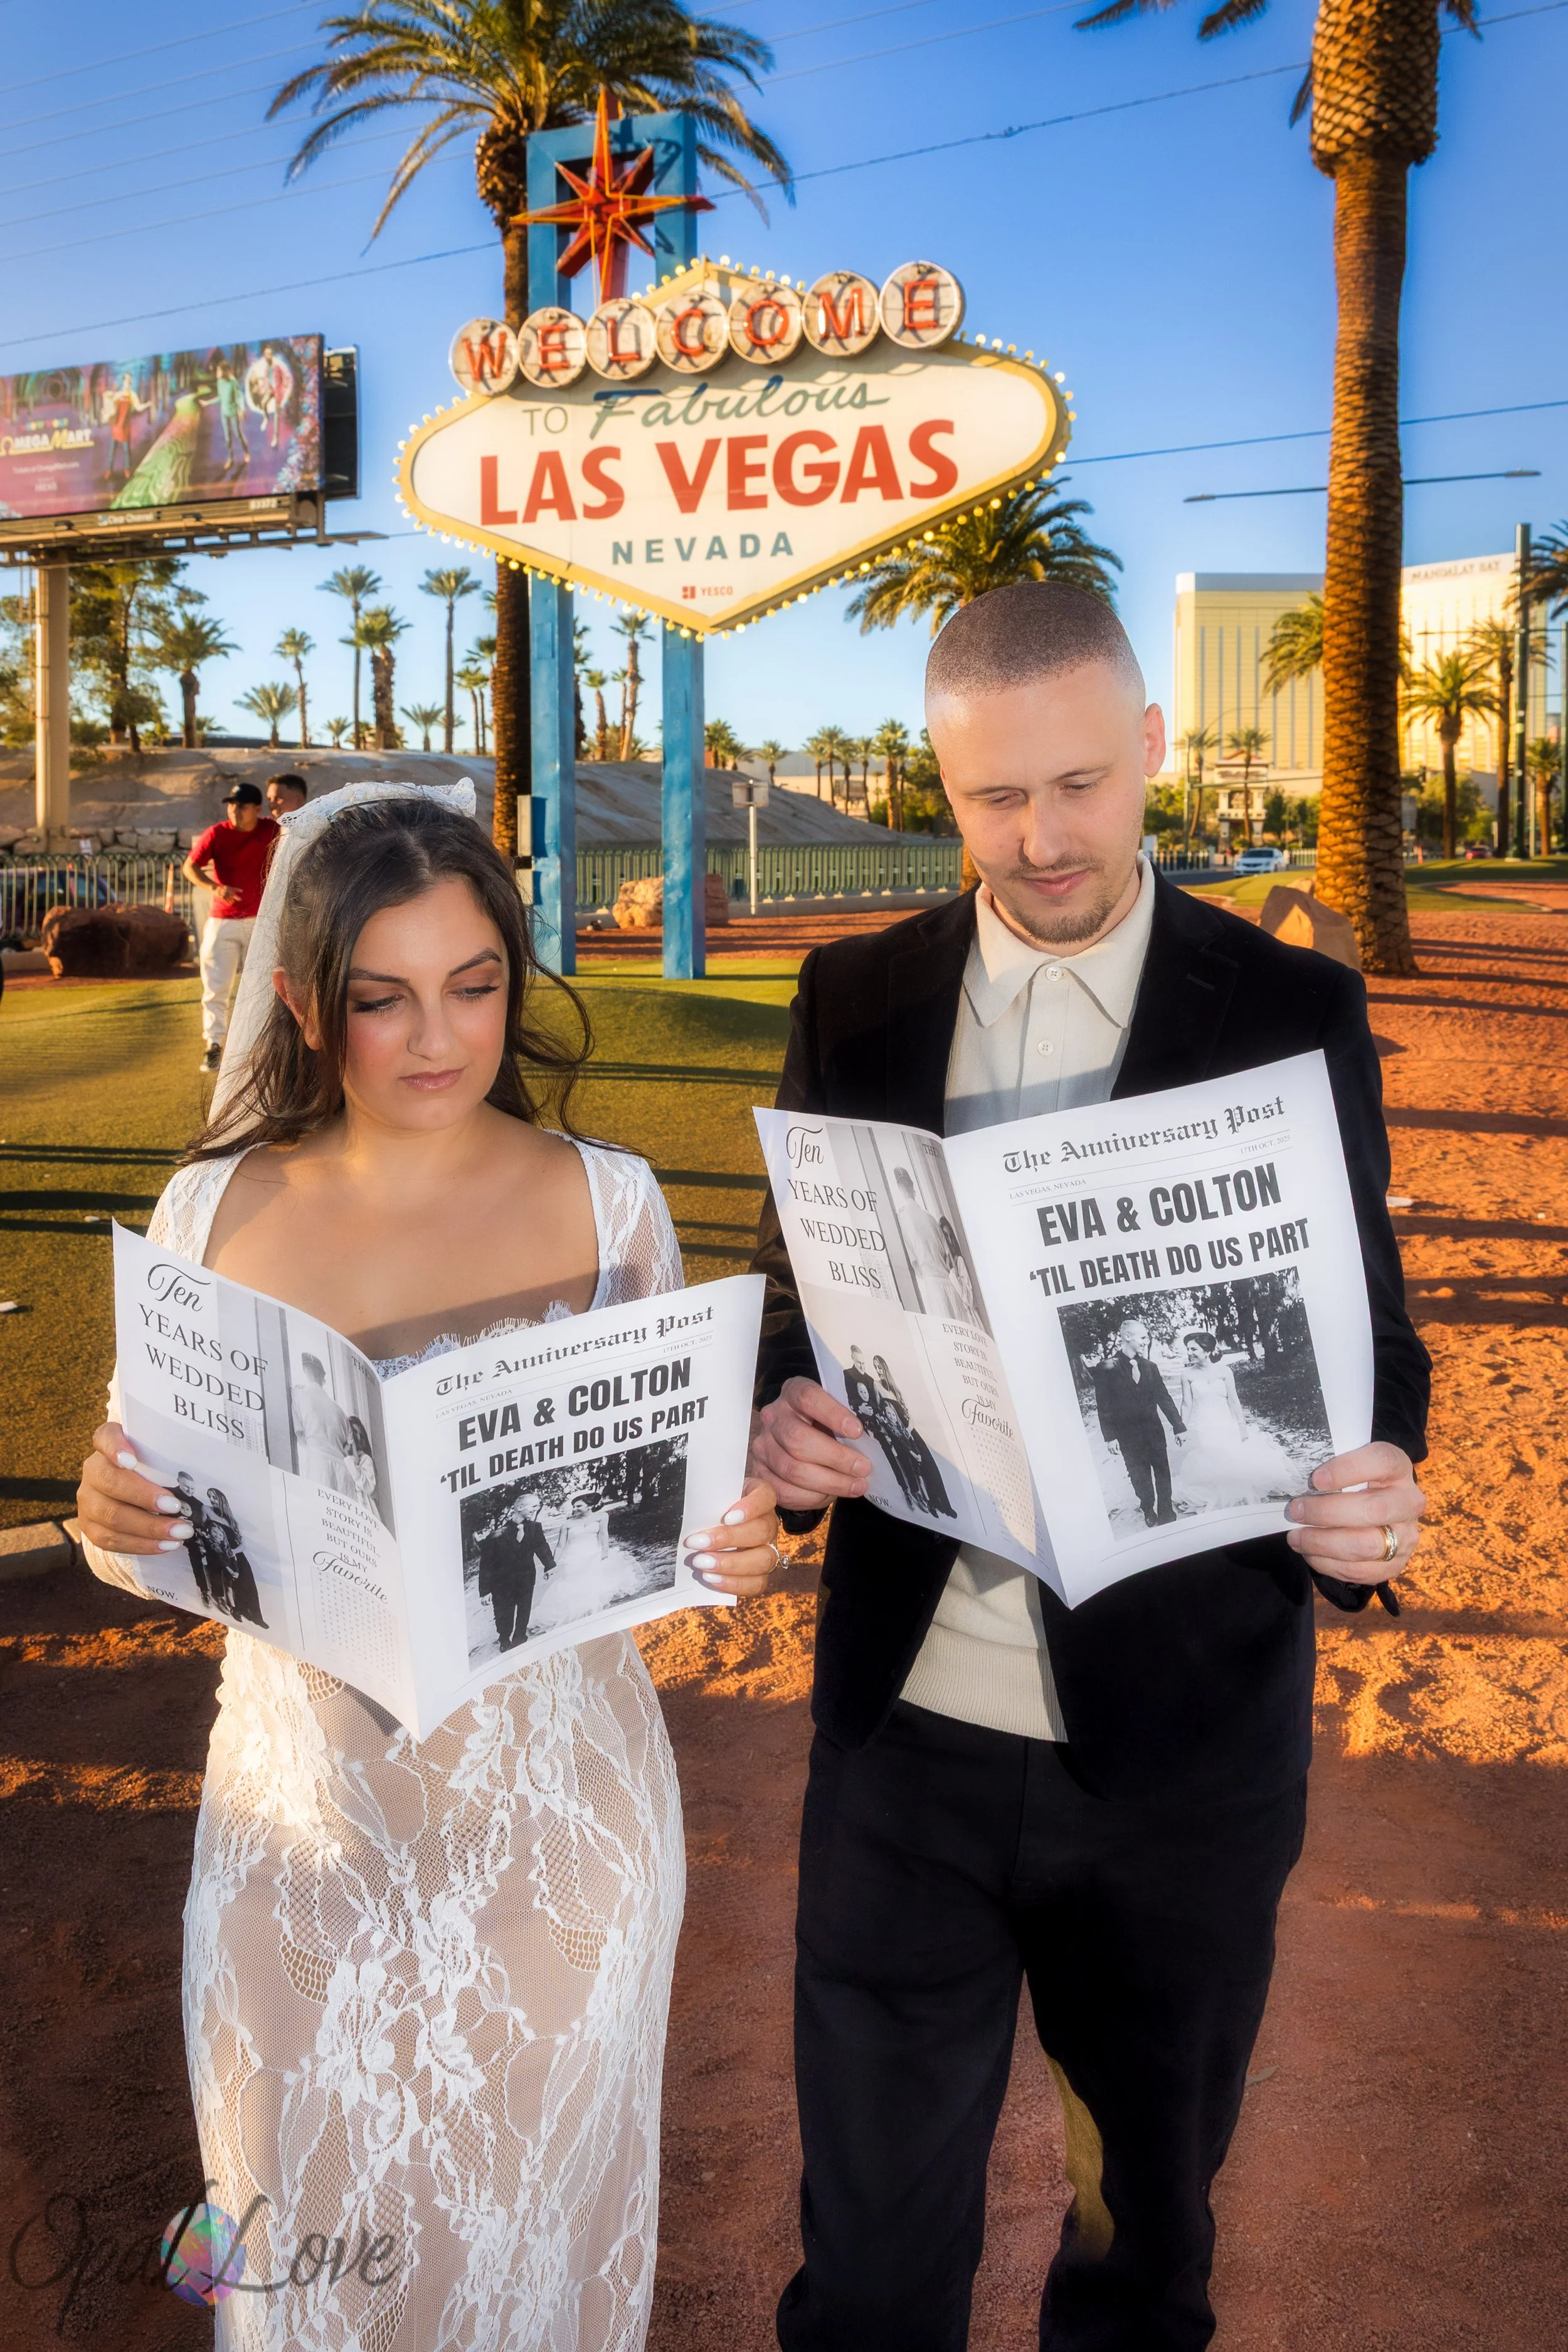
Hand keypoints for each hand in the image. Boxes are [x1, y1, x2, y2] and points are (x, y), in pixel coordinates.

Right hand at [77, 1423, 193, 1555]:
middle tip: (176, 1508)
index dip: (115, 1447)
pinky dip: (140, 1545)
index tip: (132, 1460)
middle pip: (111, 1482)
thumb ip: (170, 1454)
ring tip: (180, 1533)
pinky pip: (110, 1540)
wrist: (128, 1495)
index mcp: (107, 1444)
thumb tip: (212, 1463)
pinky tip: (165, 1545)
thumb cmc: (153, 1469)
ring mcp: (87, 1499)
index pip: (106, 1436)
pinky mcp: (89, 1526)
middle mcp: (93, 1469)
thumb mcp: (159, 1455)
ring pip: (111, 1515)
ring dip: (149, 1527)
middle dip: (144, 1497)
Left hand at [683, 1479, 782, 1597]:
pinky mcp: (761, 1573)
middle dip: (729, 1539)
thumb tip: (688, 1510)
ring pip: (764, 1559)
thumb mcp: (709, 1498)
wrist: (705, 1528)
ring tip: (701, 1563)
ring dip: (730, 1564)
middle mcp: (768, 1523)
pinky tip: (711, 1578)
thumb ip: (706, 1501)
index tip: (727, 1517)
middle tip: (697, 1543)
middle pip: (762, 1531)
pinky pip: (757, 1583)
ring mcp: (768, 1549)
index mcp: (759, 1497)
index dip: (750, 1507)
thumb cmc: (708, 1508)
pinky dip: (734, 1583)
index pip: (765, 1497)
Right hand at [748, 1377, 870, 1512]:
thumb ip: (848, 1421)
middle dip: (836, 1458)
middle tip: (863, 1468)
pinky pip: (784, 1491)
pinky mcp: (760, 1472)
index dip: (833, 1414)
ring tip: (856, 1486)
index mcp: (793, 1393)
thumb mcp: (836, 1413)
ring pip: (792, 1469)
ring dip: (830, 1482)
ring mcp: (763, 1445)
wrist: (799, 1438)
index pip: (808, 1398)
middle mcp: (773, 1417)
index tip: (857, 1431)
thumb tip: (871, 1443)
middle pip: (798, 1439)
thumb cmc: (825, 1425)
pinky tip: (831, 1494)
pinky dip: (812, 1497)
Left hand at [1284, 1442, 1424, 1582]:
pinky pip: (1361, 1570)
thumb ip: (1330, 1471)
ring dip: (1323, 1543)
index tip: (1316, 1479)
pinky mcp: (1396, 1562)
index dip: (1348, 1469)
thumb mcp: (1348, 1466)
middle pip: (1372, 1510)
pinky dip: (1330, 1564)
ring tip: (1296, 1537)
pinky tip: (1312, 1553)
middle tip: (1296, 1511)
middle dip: (1326, 1513)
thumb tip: (1294, 1486)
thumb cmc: (1355, 1482)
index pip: (1381, 1461)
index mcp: (1398, 1468)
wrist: (1381, 1505)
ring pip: (1365, 1545)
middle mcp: (1409, 1501)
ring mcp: (1406, 1535)